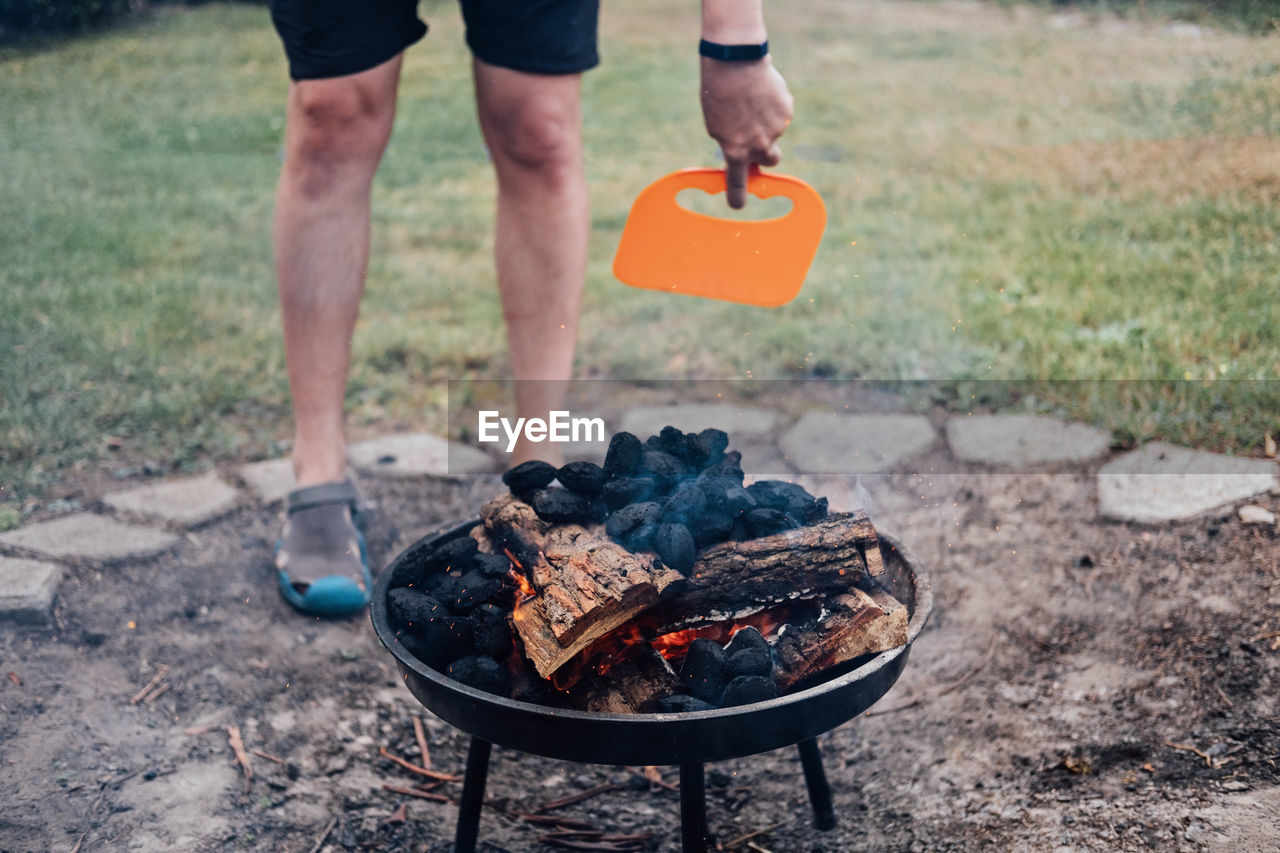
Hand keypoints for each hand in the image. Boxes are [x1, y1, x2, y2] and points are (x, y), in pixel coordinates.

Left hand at [700, 55, 793, 208]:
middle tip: (758, 138)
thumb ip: (731, 144)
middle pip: (772, 160)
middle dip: (767, 154)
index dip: (737, 197)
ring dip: (767, 122)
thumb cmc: (718, 94)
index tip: (737, 205)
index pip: (737, 183)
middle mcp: (759, 145)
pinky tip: (761, 92)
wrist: (735, 64)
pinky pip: (781, 114)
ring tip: (752, 101)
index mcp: (736, 151)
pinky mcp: (786, 112)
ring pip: (775, 132)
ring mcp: (776, 130)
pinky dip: (773, 106)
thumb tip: (744, 157)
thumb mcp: (716, 126)